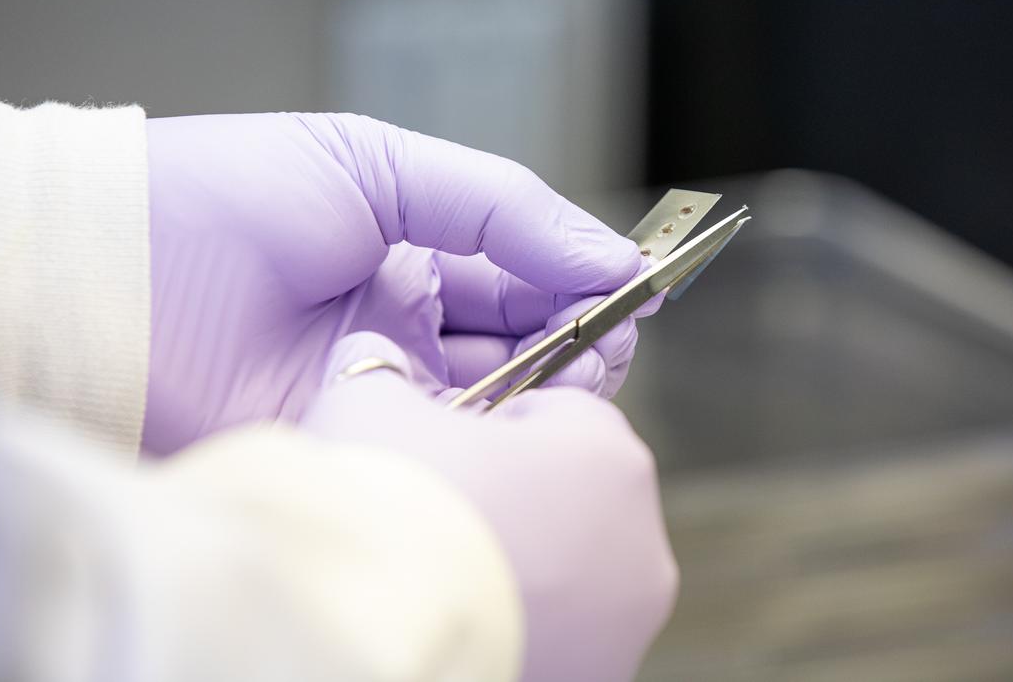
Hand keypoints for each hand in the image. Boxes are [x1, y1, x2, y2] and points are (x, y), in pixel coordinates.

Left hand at [145, 112, 644, 454]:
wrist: (109, 275)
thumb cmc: (224, 199)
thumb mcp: (377, 163)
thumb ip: (502, 206)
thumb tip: (612, 256)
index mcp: (412, 260)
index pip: (526, 277)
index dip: (584, 278)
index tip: (634, 281)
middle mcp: (407, 333)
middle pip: (529, 346)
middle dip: (583, 333)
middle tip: (607, 323)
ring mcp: (387, 397)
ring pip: (504, 405)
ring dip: (555, 382)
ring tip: (580, 354)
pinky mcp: (362, 453)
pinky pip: (454, 453)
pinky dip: (501, 432)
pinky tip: (525, 401)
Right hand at [301, 332, 678, 681]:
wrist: (378, 636)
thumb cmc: (391, 508)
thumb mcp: (371, 408)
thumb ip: (380, 372)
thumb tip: (373, 362)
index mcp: (610, 455)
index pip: (561, 414)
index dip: (495, 426)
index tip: (450, 450)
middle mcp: (641, 540)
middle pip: (572, 496)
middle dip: (516, 499)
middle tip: (442, 514)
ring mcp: (626, 622)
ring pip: (572, 572)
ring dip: (521, 565)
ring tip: (447, 574)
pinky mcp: (601, 678)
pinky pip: (563, 633)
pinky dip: (520, 621)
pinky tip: (463, 617)